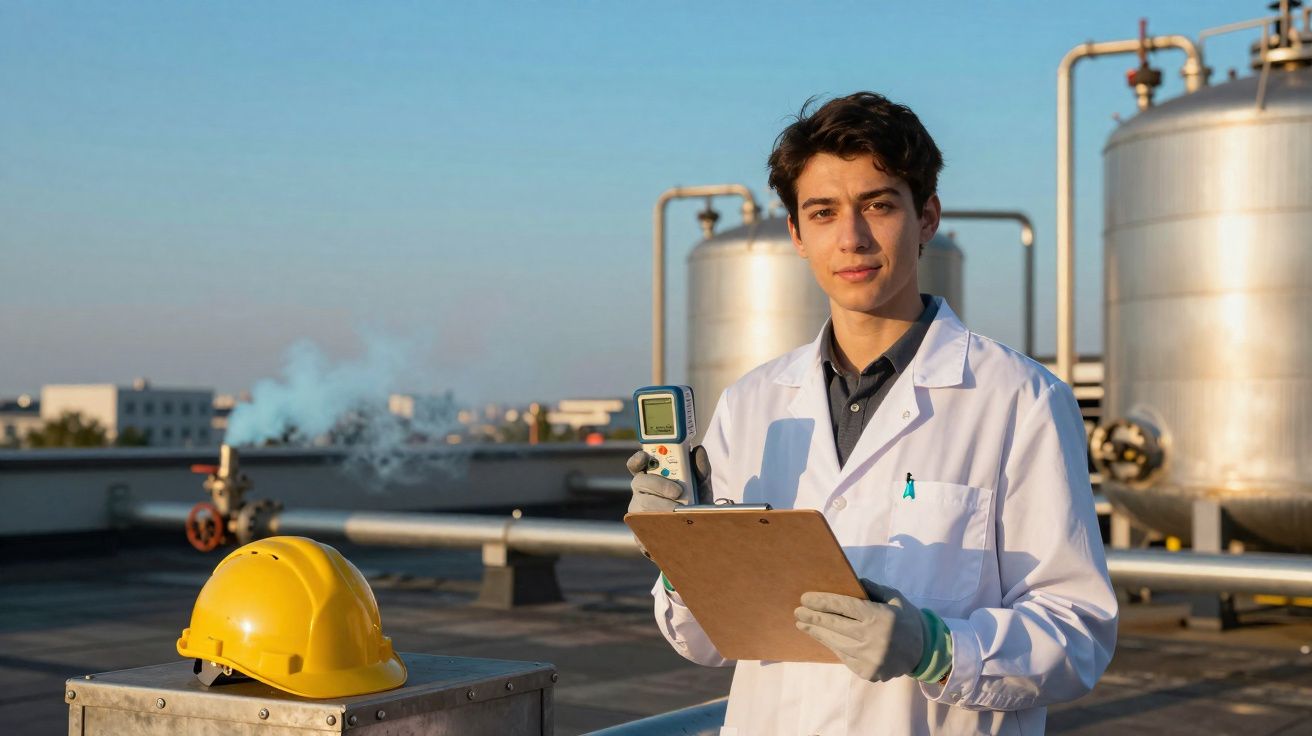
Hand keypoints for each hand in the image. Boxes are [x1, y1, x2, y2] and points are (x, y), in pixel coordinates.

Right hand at [625, 446, 712, 558]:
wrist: (698, 536)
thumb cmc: (695, 505)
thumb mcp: (701, 487)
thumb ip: (700, 469)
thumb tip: (698, 450)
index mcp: (652, 477)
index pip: (638, 464)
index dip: (638, 459)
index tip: (646, 456)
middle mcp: (642, 492)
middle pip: (640, 482)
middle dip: (658, 484)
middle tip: (677, 492)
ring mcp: (639, 511)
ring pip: (641, 505)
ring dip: (660, 506)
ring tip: (679, 512)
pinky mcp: (639, 531)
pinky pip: (643, 527)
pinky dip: (659, 526)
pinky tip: (673, 528)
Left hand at [794, 579, 926, 682]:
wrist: (925, 652)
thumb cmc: (907, 620)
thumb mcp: (894, 598)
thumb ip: (872, 589)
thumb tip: (851, 580)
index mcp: (878, 617)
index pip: (843, 607)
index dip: (822, 601)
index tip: (805, 598)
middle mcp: (872, 638)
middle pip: (834, 625)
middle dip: (813, 617)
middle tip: (797, 611)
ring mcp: (869, 658)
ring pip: (836, 643)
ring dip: (817, 633)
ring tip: (803, 624)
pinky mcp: (867, 672)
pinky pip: (844, 656)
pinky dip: (832, 646)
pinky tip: (823, 637)